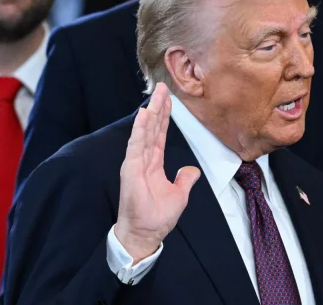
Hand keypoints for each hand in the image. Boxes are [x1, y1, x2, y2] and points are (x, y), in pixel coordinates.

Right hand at [114, 83, 200, 261]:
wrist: (145, 234)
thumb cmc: (157, 217)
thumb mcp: (179, 195)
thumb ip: (185, 179)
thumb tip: (191, 170)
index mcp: (154, 163)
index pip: (160, 134)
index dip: (165, 116)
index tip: (168, 99)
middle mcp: (144, 159)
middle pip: (152, 128)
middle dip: (158, 107)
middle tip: (162, 87)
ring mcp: (136, 162)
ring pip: (145, 131)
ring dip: (150, 112)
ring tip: (156, 95)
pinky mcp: (131, 169)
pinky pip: (136, 145)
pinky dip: (140, 129)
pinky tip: (144, 114)